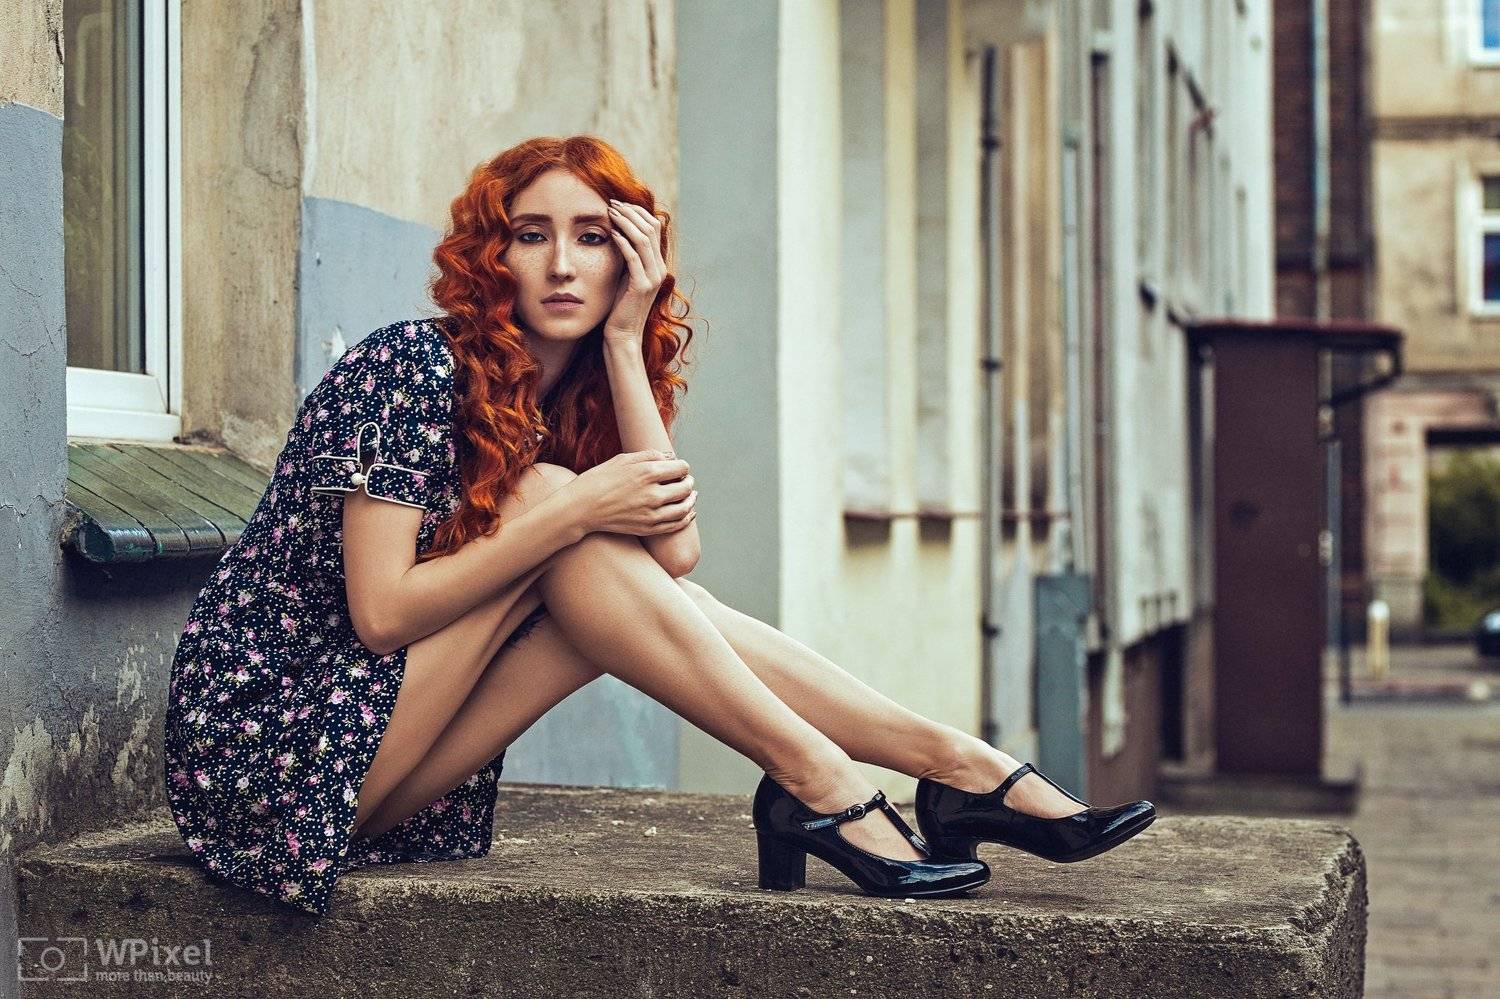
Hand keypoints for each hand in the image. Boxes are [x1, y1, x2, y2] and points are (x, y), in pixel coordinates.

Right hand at [565, 450, 696, 536]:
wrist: (581, 508)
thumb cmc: (599, 479)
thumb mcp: (623, 459)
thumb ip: (649, 455)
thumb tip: (670, 457)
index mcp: (648, 472)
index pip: (681, 468)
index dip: (683, 467)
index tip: (679, 468)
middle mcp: (653, 493)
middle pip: (686, 487)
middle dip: (688, 481)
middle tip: (687, 480)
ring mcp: (651, 513)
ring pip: (685, 507)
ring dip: (691, 500)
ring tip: (692, 495)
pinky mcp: (648, 528)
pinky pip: (676, 524)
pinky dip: (686, 517)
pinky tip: (688, 512)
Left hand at [602, 198, 666, 344]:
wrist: (623, 333)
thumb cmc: (620, 305)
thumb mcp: (626, 275)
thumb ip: (629, 256)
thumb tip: (619, 232)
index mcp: (659, 264)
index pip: (654, 227)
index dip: (638, 212)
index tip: (619, 204)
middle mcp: (660, 268)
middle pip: (651, 228)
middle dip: (631, 212)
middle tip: (612, 203)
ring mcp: (653, 278)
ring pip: (643, 239)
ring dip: (625, 222)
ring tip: (610, 213)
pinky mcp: (641, 286)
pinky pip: (633, 257)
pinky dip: (622, 242)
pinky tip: (611, 233)